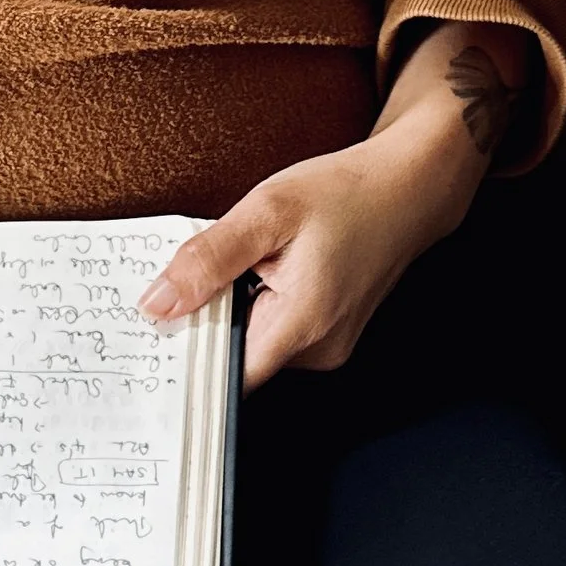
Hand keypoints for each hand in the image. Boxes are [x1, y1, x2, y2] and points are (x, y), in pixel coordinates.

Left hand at [138, 23, 532, 384]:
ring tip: (241, 262)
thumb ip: (208, 260)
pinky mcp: (329, 334)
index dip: (186, 359)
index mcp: (302, 325)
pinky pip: (275, 330)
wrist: (409, 188)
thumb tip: (158, 304)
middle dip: (206, 321)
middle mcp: (319, 350)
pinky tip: (261, 268)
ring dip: (231, 309)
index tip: (156, 333)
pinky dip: (256, 304)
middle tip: (190, 277)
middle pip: (235, 359)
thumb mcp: (267, 211)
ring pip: (254, 343)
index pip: (225, 378)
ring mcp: (327, 346)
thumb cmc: (348, 193)